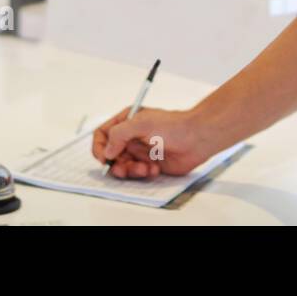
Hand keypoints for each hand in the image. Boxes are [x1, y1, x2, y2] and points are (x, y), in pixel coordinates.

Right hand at [91, 105, 216, 179]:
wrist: (196, 139)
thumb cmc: (173, 126)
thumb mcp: (142, 123)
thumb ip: (119, 135)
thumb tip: (107, 151)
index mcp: (127, 121)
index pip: (102, 134)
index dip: (99, 147)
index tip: (104, 159)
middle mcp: (131, 136)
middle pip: (111, 155)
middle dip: (116, 165)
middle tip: (123, 170)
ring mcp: (140, 150)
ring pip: (123, 167)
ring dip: (131, 171)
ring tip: (145, 168)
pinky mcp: (150, 163)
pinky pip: (138, 174)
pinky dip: (144, 173)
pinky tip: (155, 168)